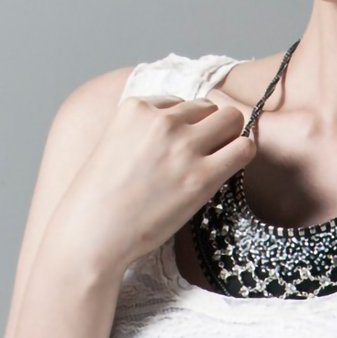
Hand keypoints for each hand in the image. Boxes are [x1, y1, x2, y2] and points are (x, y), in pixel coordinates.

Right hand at [58, 90, 256, 273]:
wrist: (92, 233)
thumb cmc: (98, 200)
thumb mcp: (113, 146)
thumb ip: (142, 132)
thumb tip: (180, 132)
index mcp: (135, 108)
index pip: (179, 103)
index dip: (184, 126)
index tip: (175, 149)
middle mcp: (162, 120)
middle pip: (209, 106)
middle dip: (210, 127)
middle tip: (203, 154)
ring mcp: (184, 146)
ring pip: (232, 119)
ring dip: (229, 138)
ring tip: (217, 162)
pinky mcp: (202, 176)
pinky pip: (244, 148)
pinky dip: (242, 155)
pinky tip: (229, 170)